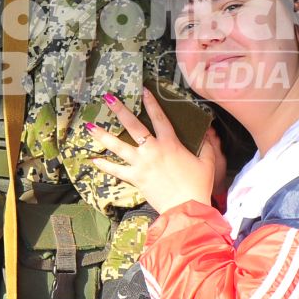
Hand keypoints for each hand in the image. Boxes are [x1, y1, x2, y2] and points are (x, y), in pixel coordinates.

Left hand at [88, 88, 218, 214]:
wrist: (185, 208)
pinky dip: (105, 166)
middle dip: (120, 111)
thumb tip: (208, 134)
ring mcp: (141, 164)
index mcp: (170, 144)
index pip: (159, 118)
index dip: (151, 103)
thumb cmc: (197, 185)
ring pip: (118, 146)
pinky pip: (116, 171)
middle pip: (133, 126)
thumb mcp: (208, 162)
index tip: (143, 91)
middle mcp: (152, 150)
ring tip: (89, 126)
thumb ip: (207, 146)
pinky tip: (94, 160)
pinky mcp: (135, 178)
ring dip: (103, 135)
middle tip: (108, 99)